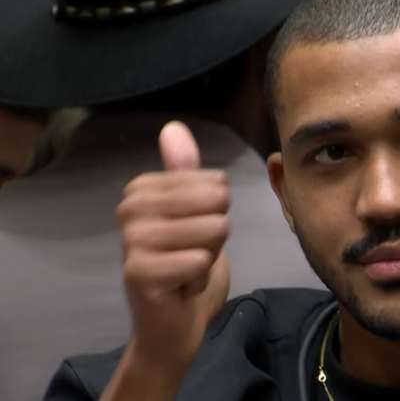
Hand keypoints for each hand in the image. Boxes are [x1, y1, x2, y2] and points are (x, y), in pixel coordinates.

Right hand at [116, 121, 229, 375]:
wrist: (174, 324)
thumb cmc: (188, 265)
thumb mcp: (196, 213)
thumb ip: (186, 173)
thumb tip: (173, 127)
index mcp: (142, 188)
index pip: (216, 182)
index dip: (218, 214)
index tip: (192, 236)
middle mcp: (130, 208)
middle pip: (217, 203)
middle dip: (217, 235)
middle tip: (193, 254)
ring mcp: (131, 240)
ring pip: (213, 230)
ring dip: (210, 257)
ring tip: (187, 269)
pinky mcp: (139, 273)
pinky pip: (201, 260)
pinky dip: (201, 278)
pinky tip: (181, 287)